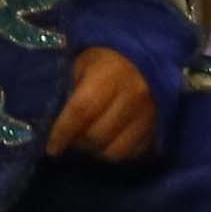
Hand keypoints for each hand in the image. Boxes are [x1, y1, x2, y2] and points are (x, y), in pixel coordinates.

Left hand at [44, 45, 161, 162]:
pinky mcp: (158, 127)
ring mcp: (148, 114)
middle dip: (78, 143)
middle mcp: (132, 96)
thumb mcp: (83, 64)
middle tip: (70, 140)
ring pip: (116, 151)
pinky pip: (134, 154)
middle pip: (97, 135)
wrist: (147, 57)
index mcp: (109, 76)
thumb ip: (71, 91)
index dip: (63, 132)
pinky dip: (117, 154)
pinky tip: (108, 144)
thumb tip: (58, 122)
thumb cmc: (107, 60)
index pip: (81, 111)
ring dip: (97, 152)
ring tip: (88, 144)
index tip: (52, 148)